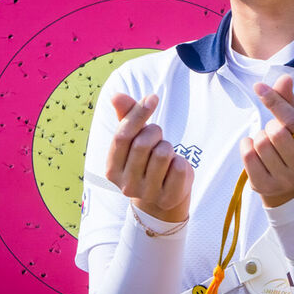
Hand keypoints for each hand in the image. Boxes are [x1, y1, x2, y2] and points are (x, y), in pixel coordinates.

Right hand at [106, 93, 193, 221]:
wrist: (162, 197)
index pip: (122, 136)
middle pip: (142, 144)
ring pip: (162, 154)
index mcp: (112, 169)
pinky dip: (181, 162)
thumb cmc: (146, 161)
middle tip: (157, 136)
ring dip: (167, 146)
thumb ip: (126, 117)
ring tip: (165, 154)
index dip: (138, 114)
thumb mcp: (134, 139)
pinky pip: (179, 168)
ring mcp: (147, 194)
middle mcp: (126, 185)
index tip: (152, 98)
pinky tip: (174, 169)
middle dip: (154, 132)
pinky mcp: (168, 197)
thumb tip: (116, 96)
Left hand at [241, 74, 293, 207]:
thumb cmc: (293, 151)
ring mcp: (284, 181)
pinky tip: (254, 152)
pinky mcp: (264, 187)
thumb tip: (284, 78)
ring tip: (266, 146)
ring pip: (260, 143)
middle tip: (273, 134)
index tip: (259, 87)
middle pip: (275, 132)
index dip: (275, 102)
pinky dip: (247, 147)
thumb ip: (290, 104)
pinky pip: (247, 156)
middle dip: (269, 127)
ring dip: (258, 138)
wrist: (289, 191)